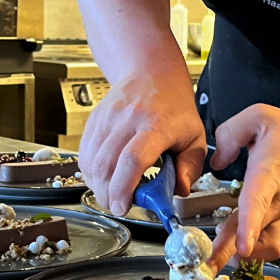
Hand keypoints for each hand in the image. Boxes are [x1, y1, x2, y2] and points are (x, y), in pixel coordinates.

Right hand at [78, 71, 206, 215]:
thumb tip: (181, 189)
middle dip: (108, 194)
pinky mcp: (95, 120)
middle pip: (106, 164)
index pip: (132, 159)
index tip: (124, 206)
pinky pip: (84, 153)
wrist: (152, 73)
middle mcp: (128, 119)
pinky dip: (90, 172)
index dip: (123, 188)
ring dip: (97, 185)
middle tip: (118, 206)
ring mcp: (108, 118)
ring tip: (112, 193)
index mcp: (157, 125)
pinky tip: (103, 178)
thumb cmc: (174, 107)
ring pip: (91, 161)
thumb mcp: (195, 136)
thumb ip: (191, 166)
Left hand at [206, 104, 279, 271]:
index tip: (242, 246)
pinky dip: (257, 249)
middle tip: (206, 267)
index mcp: (270, 172)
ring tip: (219, 256)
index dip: (249, 225)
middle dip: (230, 251)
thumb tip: (216, 161)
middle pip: (256, 233)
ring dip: (244, 254)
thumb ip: (229, 134)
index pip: (259, 201)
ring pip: (267, 245)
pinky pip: (274, 243)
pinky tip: (238, 246)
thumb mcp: (261, 115)